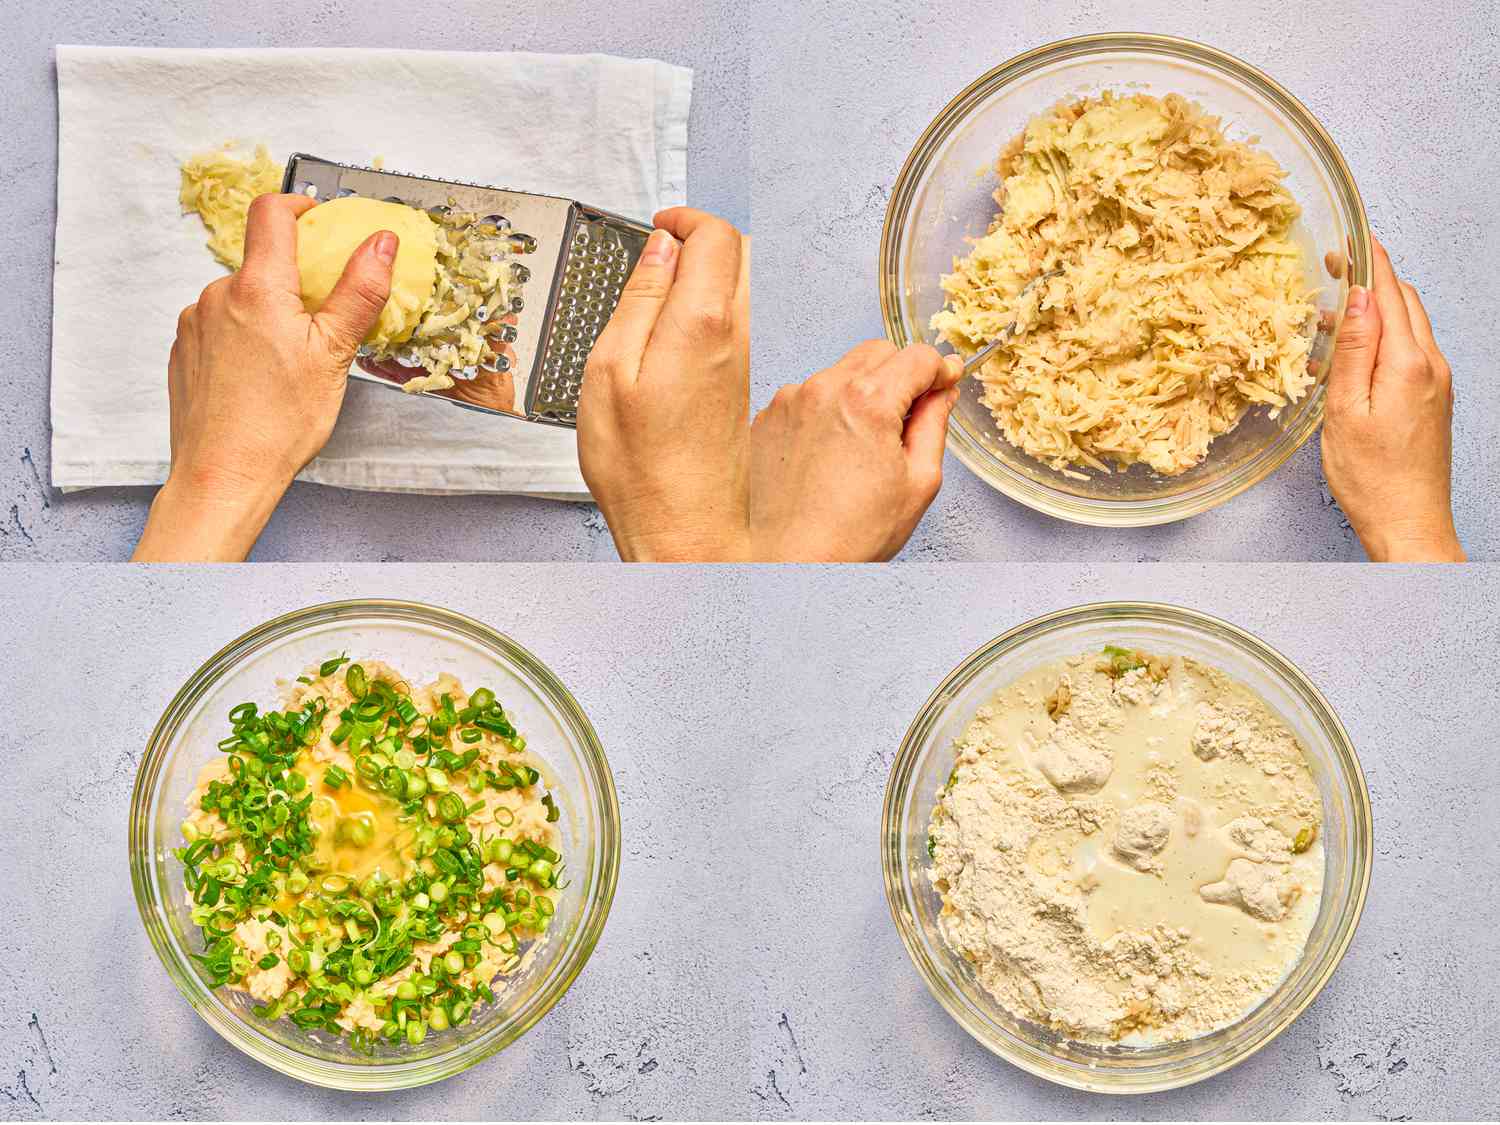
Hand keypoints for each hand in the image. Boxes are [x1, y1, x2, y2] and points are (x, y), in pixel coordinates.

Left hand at [133, 194, 396, 560]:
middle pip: (261, 263)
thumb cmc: (279, 424)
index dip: (300, 205)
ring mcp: (194, 323)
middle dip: (294, 282)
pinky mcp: (183, 350)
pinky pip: (220, 326)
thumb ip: (359, 291)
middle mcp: (217, 295)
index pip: (272, 212)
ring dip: (269, 314)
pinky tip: (261, 378)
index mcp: (257, 288)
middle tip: (322, 325)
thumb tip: (380, 243)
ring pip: (242, 298)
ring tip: (290, 363)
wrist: (222, 476)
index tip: (320, 221)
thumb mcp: (335, 354)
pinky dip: (244, 338)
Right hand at [578, 208, 749, 560]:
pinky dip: (710, 311)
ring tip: (659, 293)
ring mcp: (748, 363)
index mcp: (703, 322)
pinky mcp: (745, 388)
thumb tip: (659, 252)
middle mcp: (738, 337)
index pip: (717, 235)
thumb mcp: (611, 371)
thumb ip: (639, 300)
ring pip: (743, 289)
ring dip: (707, 275)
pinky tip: (673, 337)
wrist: (683, 531)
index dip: (686, 219)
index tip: (659, 226)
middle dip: (702, 238)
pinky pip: (738, 326)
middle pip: (740, 254)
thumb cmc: (640, 468)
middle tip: (659, 251)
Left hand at [750, 341, 961, 560]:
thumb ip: (934, 424)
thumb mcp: (918, 481)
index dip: (939, 370)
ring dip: (860, 393)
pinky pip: (808, 396)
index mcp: (867, 401)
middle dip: (900, 375)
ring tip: (862, 445)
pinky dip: (826, 411)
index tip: (945, 383)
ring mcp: (790, 401)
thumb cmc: (853, 533)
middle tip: (907, 417)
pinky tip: (830, 452)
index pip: (917, 356)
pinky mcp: (768, 418)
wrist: (793, 562)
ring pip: (841, 372)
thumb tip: (942, 393)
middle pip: (878, 353)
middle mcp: (823, 389)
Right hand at [1321, 239, 1464, 561]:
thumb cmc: (1371, 478)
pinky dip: (1385, 336)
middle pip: (1406, 303)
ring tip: (1337, 310)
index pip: (1392, 293)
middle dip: (1374, 278)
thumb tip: (1361, 298)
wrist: (1409, 523)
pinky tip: (1357, 351)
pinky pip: (1411, 351)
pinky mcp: (1434, 399)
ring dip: (1379, 308)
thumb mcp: (1346, 410)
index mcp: (1408, 364)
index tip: (1350, 238)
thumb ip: (1355, 350)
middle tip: (1336, 267)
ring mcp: (1438, 383)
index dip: (1370, 261)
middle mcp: (1432, 366)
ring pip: (1410, 325)